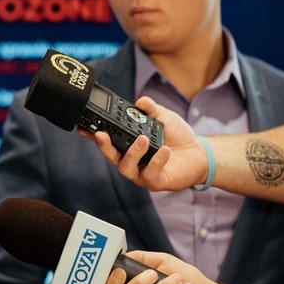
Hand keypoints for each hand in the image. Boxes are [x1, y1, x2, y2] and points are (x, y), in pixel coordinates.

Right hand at [78, 96, 206, 190]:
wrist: (200, 153)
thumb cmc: (177, 137)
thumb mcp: (163, 117)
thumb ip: (150, 109)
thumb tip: (140, 101)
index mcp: (127, 145)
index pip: (107, 140)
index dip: (93, 135)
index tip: (83, 127)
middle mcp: (130, 160)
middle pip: (110, 156)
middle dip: (103, 146)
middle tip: (102, 134)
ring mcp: (141, 173)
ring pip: (126, 168)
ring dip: (132, 153)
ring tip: (143, 139)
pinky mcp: (155, 182)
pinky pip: (150, 174)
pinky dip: (156, 161)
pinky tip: (164, 150)